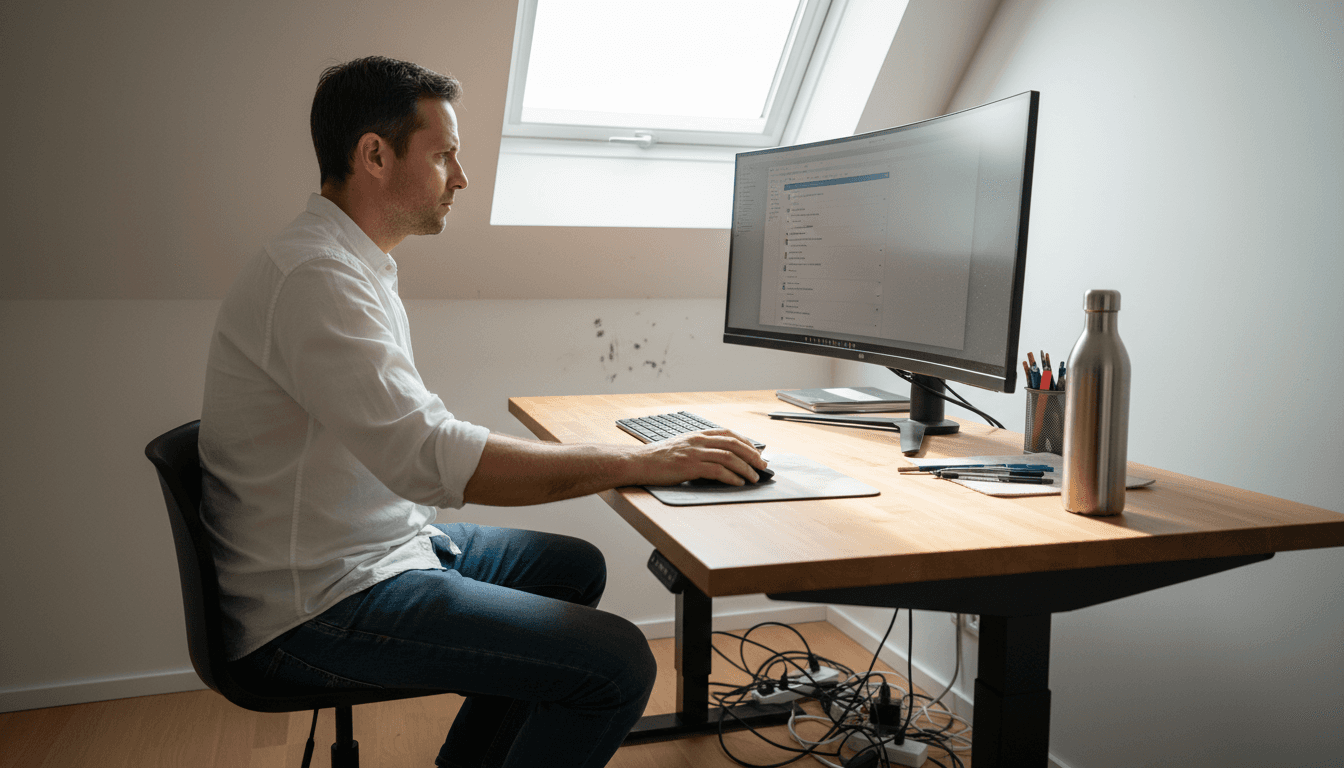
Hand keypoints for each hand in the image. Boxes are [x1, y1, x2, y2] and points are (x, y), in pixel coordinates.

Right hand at [632, 429, 767, 486]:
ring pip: (729, 457)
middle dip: (752, 455)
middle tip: (763, 466)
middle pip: (733, 444)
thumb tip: (717, 458)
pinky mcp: (690, 467)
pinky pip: (717, 471)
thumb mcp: (680, 446)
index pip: (728, 434)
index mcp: (697, 435)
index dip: (746, 442)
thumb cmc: (657, 458)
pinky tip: (738, 483)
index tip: (757, 452)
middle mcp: (698, 441)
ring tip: (755, 477)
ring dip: (746, 468)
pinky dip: (731, 477)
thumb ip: (698, 448)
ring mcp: (694, 453)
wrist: (638, 462)